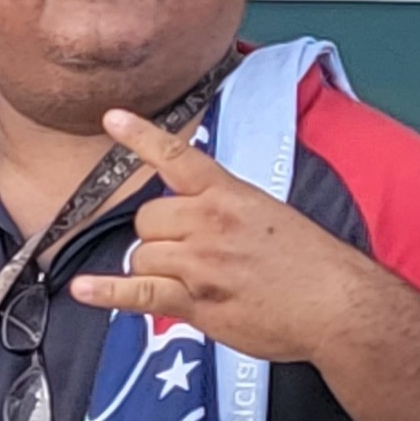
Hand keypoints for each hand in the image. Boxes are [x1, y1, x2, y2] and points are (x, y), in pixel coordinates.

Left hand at [72, 109, 396, 364]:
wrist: (336, 303)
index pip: (178, 158)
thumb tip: (191, 218)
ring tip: (194, 280)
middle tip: (192, 253)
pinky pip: (136, 292)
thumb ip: (225, 210)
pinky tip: (83, 289)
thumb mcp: (270, 214)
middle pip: (147, 218)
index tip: (112, 118)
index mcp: (231, 194)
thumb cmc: (311, 262)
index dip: (141, 137)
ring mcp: (198, 262)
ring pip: (141, 254)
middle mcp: (209, 222)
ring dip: (154, 267)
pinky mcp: (193, 300)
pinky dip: (106, 291)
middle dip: (159, 235)